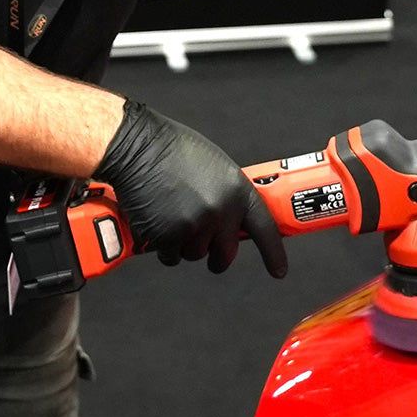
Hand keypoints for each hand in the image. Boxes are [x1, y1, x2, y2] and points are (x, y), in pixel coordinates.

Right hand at [95, 100, 286, 277]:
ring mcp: (194, 226)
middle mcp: (220, 211)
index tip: (278, 270)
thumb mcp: (216, 167)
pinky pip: (170, 256)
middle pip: (225, 255)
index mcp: (237, 191)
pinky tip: (157, 219)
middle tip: (203, 241)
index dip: (273, 253)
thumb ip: (229, 195)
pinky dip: (162, 245)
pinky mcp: (167, 237)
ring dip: (184, 244)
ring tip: (172, 213)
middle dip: (216, 255)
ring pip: (194, 255)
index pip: (264, 228)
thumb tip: (233, 217)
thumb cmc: (172, 149)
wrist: (137, 147)